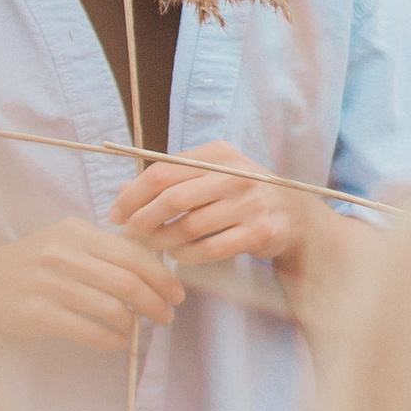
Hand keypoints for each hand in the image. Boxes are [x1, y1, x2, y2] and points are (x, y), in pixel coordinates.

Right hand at [0, 217, 184, 351]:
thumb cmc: (31, 265)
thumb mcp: (64, 242)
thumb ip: (103, 251)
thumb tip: (153, 272)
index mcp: (75, 232)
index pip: (131, 253)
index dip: (161, 276)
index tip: (175, 293)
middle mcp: (63, 254)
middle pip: (127, 282)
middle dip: (155, 302)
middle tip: (166, 315)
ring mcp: (50, 284)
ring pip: (112, 308)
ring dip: (134, 323)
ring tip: (137, 329)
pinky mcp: (39, 314)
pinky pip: (90, 331)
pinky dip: (111, 339)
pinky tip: (116, 340)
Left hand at [111, 143, 309, 278]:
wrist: (295, 214)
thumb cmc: (242, 194)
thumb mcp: (210, 176)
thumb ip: (170, 180)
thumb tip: (122, 190)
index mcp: (217, 153)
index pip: (162, 171)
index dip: (133, 195)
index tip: (115, 214)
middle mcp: (235, 173)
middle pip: (172, 197)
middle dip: (142, 219)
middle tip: (128, 234)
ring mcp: (250, 202)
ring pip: (189, 226)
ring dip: (162, 240)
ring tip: (150, 246)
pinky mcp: (260, 231)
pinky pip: (211, 249)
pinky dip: (188, 255)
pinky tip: (178, 256)